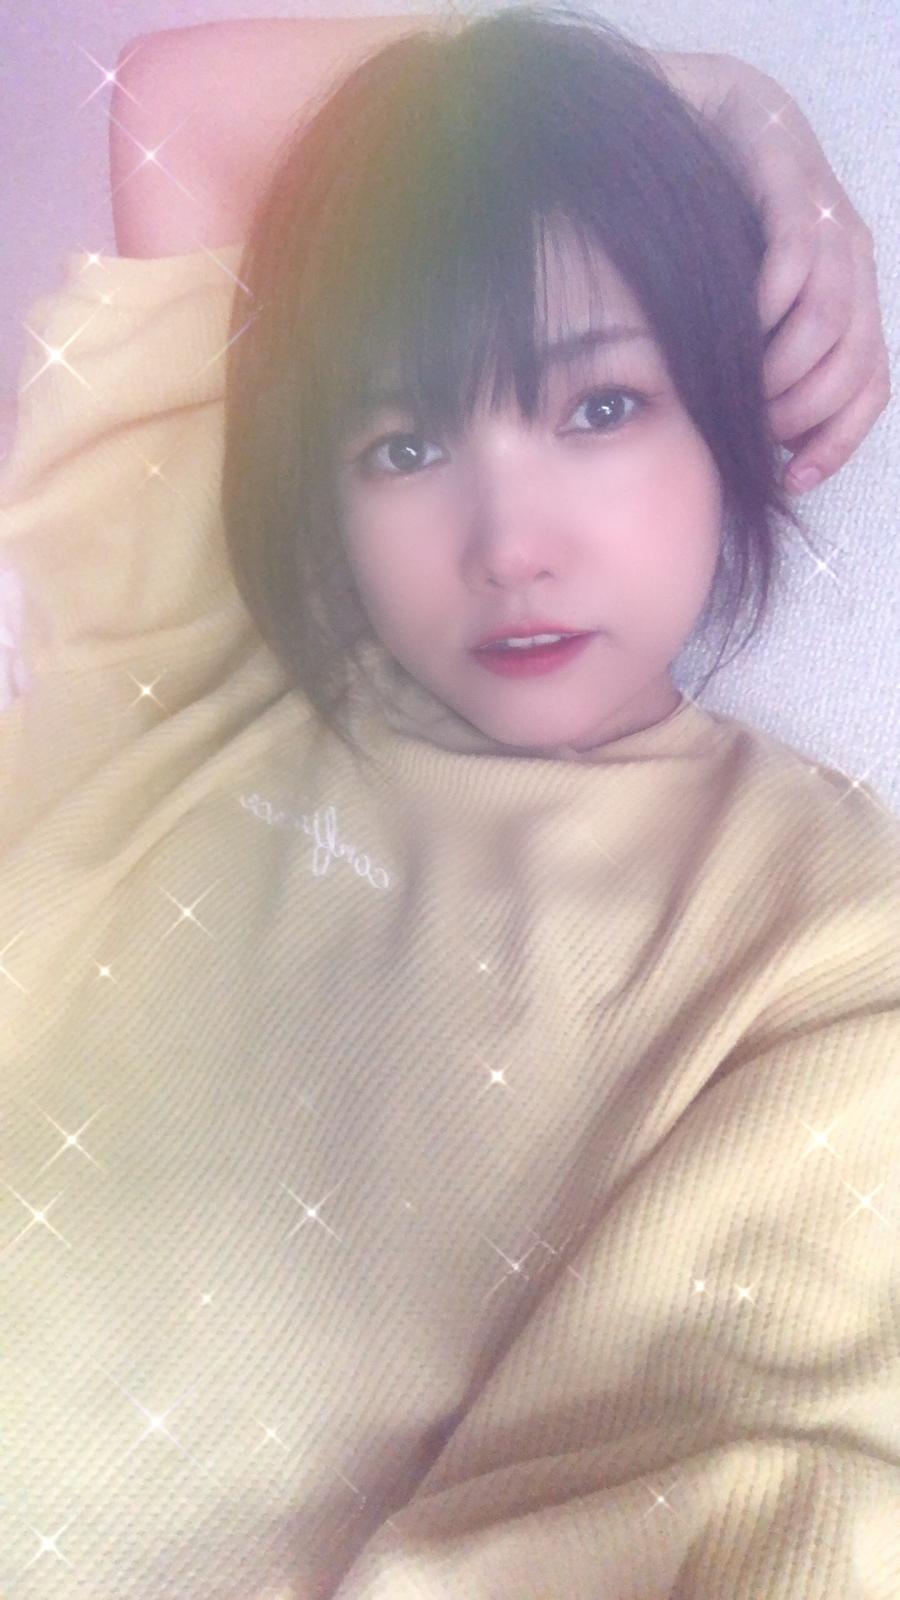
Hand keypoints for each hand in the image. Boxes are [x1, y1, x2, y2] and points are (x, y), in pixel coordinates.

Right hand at [713, 63, 890, 494]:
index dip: (837, 440)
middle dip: (805, 411)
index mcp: (854, 294)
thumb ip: (763, 358)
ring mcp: (827, 225)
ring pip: (830, 319)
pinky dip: (771, 305)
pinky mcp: (791, 191)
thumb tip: (754, 437)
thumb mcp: (751, 305)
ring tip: (744, 388)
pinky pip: (796, 260)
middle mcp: (854, 263)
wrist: (718, 114)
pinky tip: (741, 326)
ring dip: (785, 370)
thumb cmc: (726, 222)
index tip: (792, 479)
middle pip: (854, 360)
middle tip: (755, 429)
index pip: (871, 384)